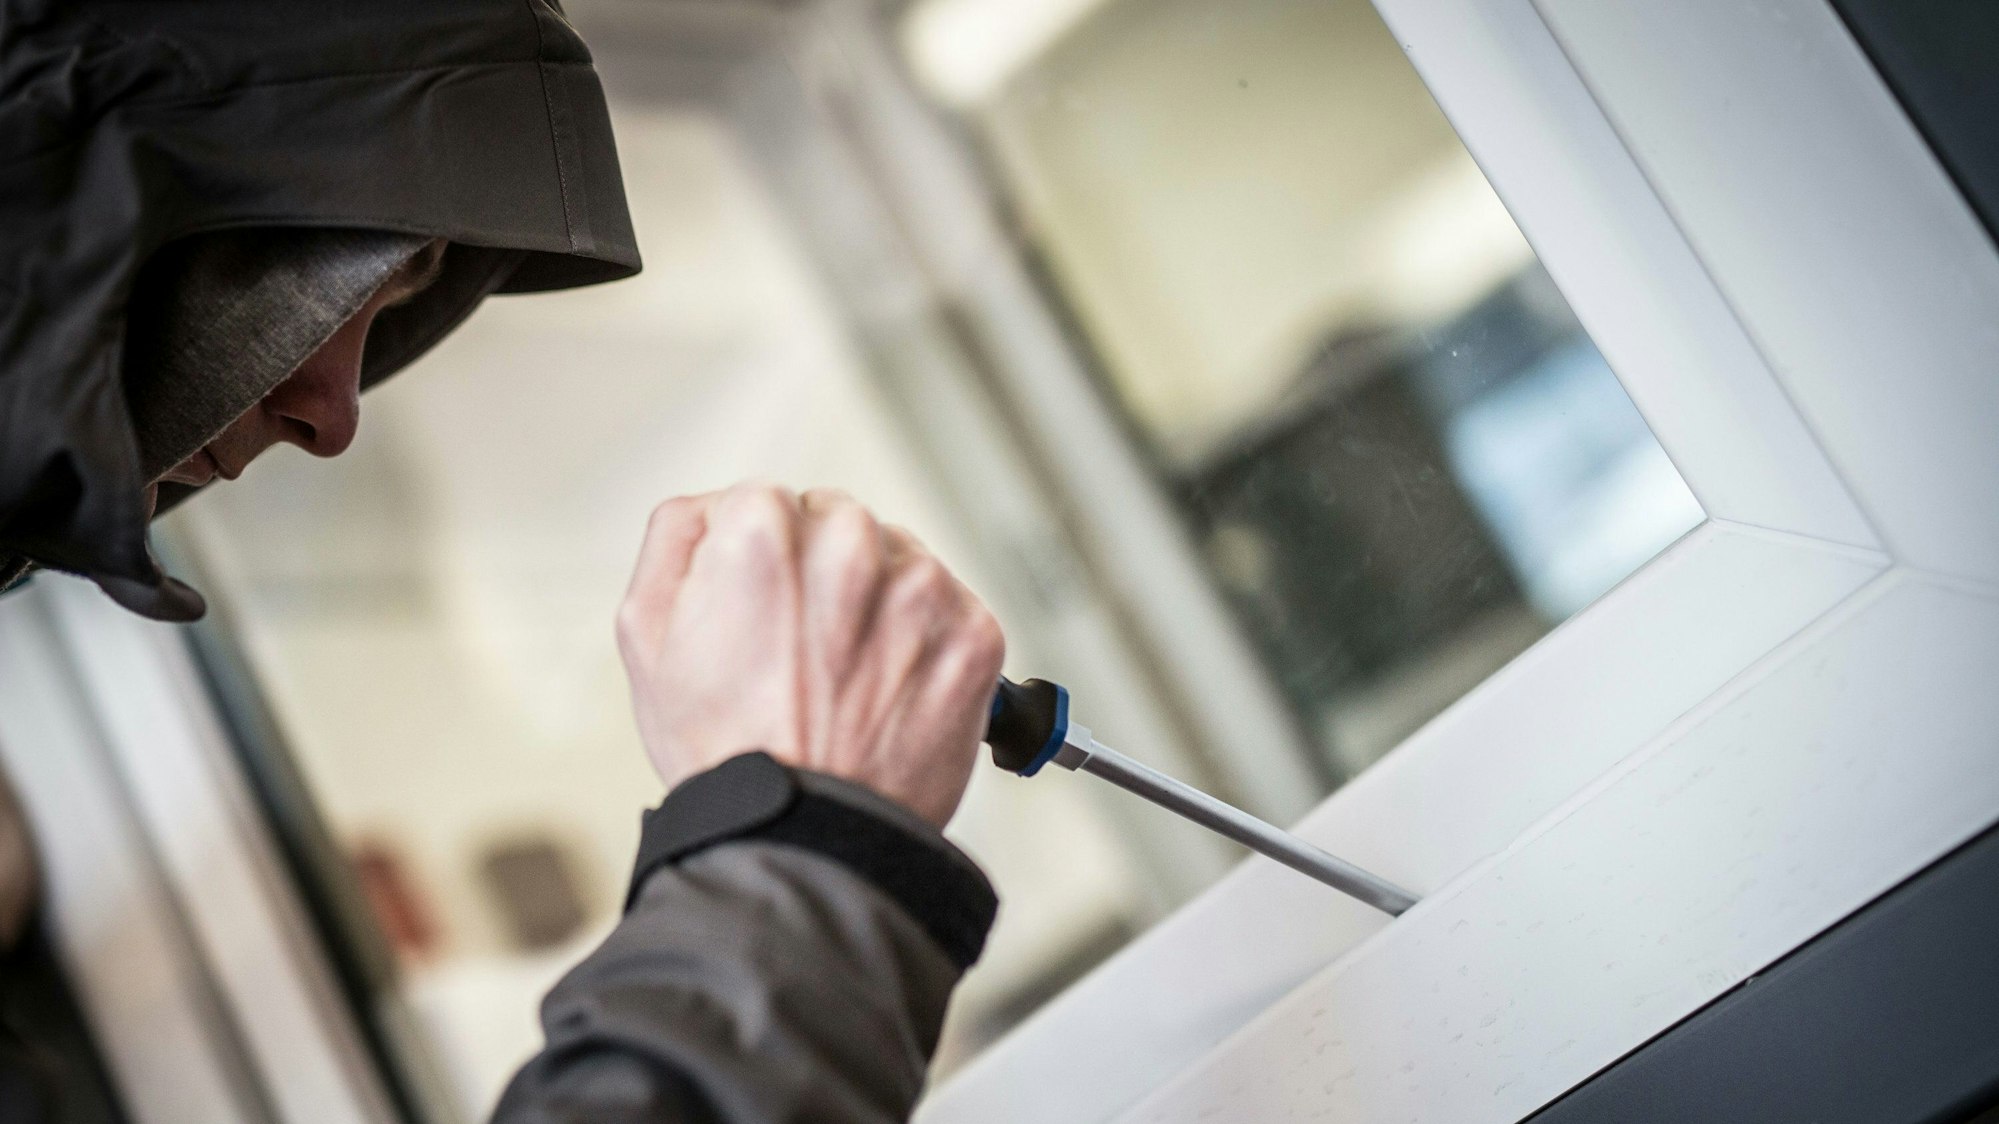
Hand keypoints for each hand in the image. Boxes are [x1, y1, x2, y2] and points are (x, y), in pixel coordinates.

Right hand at [616, 483, 1005, 826]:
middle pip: (838, 523)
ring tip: (847, 679)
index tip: (764, 613)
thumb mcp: (647, 633)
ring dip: (879, 604)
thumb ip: (675, 538)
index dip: (761, 562)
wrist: (805, 840)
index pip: (771, 502)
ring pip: (899, 562)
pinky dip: (928, 643)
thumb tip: (713, 507)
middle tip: (804, 653)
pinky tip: (889, 691)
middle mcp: (849, 544)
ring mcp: (920, 589)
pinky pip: (951, 609)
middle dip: (822, 574)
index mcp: (764, 530)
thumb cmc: (726, 750)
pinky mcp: (974, 633)